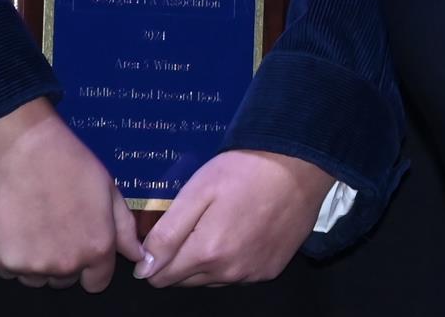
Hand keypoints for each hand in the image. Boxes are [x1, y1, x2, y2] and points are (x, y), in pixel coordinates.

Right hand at [0, 99, 142, 290]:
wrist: (23, 150)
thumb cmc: (72, 164)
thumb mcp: (110, 191)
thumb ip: (124, 229)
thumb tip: (139, 257)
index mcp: (97, 249)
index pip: (97, 283)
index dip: (94, 268)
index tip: (84, 247)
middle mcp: (67, 265)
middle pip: (67, 280)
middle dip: (65, 262)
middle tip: (59, 229)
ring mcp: (33, 266)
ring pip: (38, 279)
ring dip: (39, 262)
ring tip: (37, 227)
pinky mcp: (4, 262)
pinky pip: (10, 271)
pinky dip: (13, 256)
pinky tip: (16, 228)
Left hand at [136, 148, 329, 286]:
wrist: (300, 164)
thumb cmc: (245, 170)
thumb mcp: (197, 192)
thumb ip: (167, 233)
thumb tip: (144, 268)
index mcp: (206, 253)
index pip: (160, 277)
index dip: (156, 257)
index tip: (168, 233)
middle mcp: (229, 273)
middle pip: (184, 281)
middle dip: (182, 259)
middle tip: (198, 223)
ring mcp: (252, 274)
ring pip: (211, 280)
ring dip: (208, 261)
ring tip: (222, 225)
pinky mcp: (271, 270)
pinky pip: (238, 276)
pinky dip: (234, 260)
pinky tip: (244, 232)